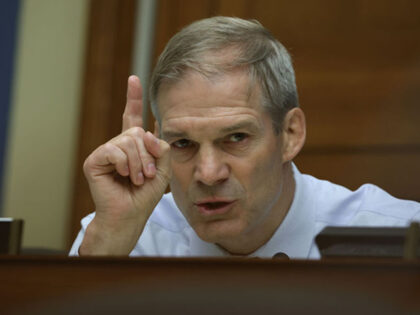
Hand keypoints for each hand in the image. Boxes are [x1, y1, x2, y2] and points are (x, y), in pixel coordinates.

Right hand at [80, 75, 170, 254]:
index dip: (133, 98)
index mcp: (133, 145)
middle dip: (148, 155)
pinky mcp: (94, 160)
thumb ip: (161, 146)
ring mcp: (105, 152)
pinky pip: (114, 150)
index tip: (134, 78)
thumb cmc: (146, 194)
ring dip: (139, 163)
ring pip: (129, 141)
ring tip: (138, 179)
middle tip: (148, 175)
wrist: (131, 215)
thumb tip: (145, 131)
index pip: (132, 117)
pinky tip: (124, 176)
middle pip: (137, 132)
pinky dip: (125, 164)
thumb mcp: (163, 168)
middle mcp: (118, 145)